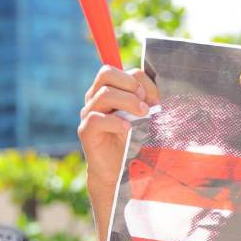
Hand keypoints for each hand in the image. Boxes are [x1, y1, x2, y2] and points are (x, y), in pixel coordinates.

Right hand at [79, 66, 158, 189]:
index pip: (118, 70)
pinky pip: (96, 119)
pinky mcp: (86, 131)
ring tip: (142, 115)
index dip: (138, 79)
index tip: (154, 98)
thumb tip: (153, 95)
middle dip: (130, 85)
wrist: (119, 170)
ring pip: (104, 94)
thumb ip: (144, 101)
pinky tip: (127, 129)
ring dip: (128, 102)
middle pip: (106, 74)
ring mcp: (88, 113)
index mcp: (107, 89)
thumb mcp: (142, 117)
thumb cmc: (132, 141)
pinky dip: (115, 122)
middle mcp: (94, 98)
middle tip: (146, 104)